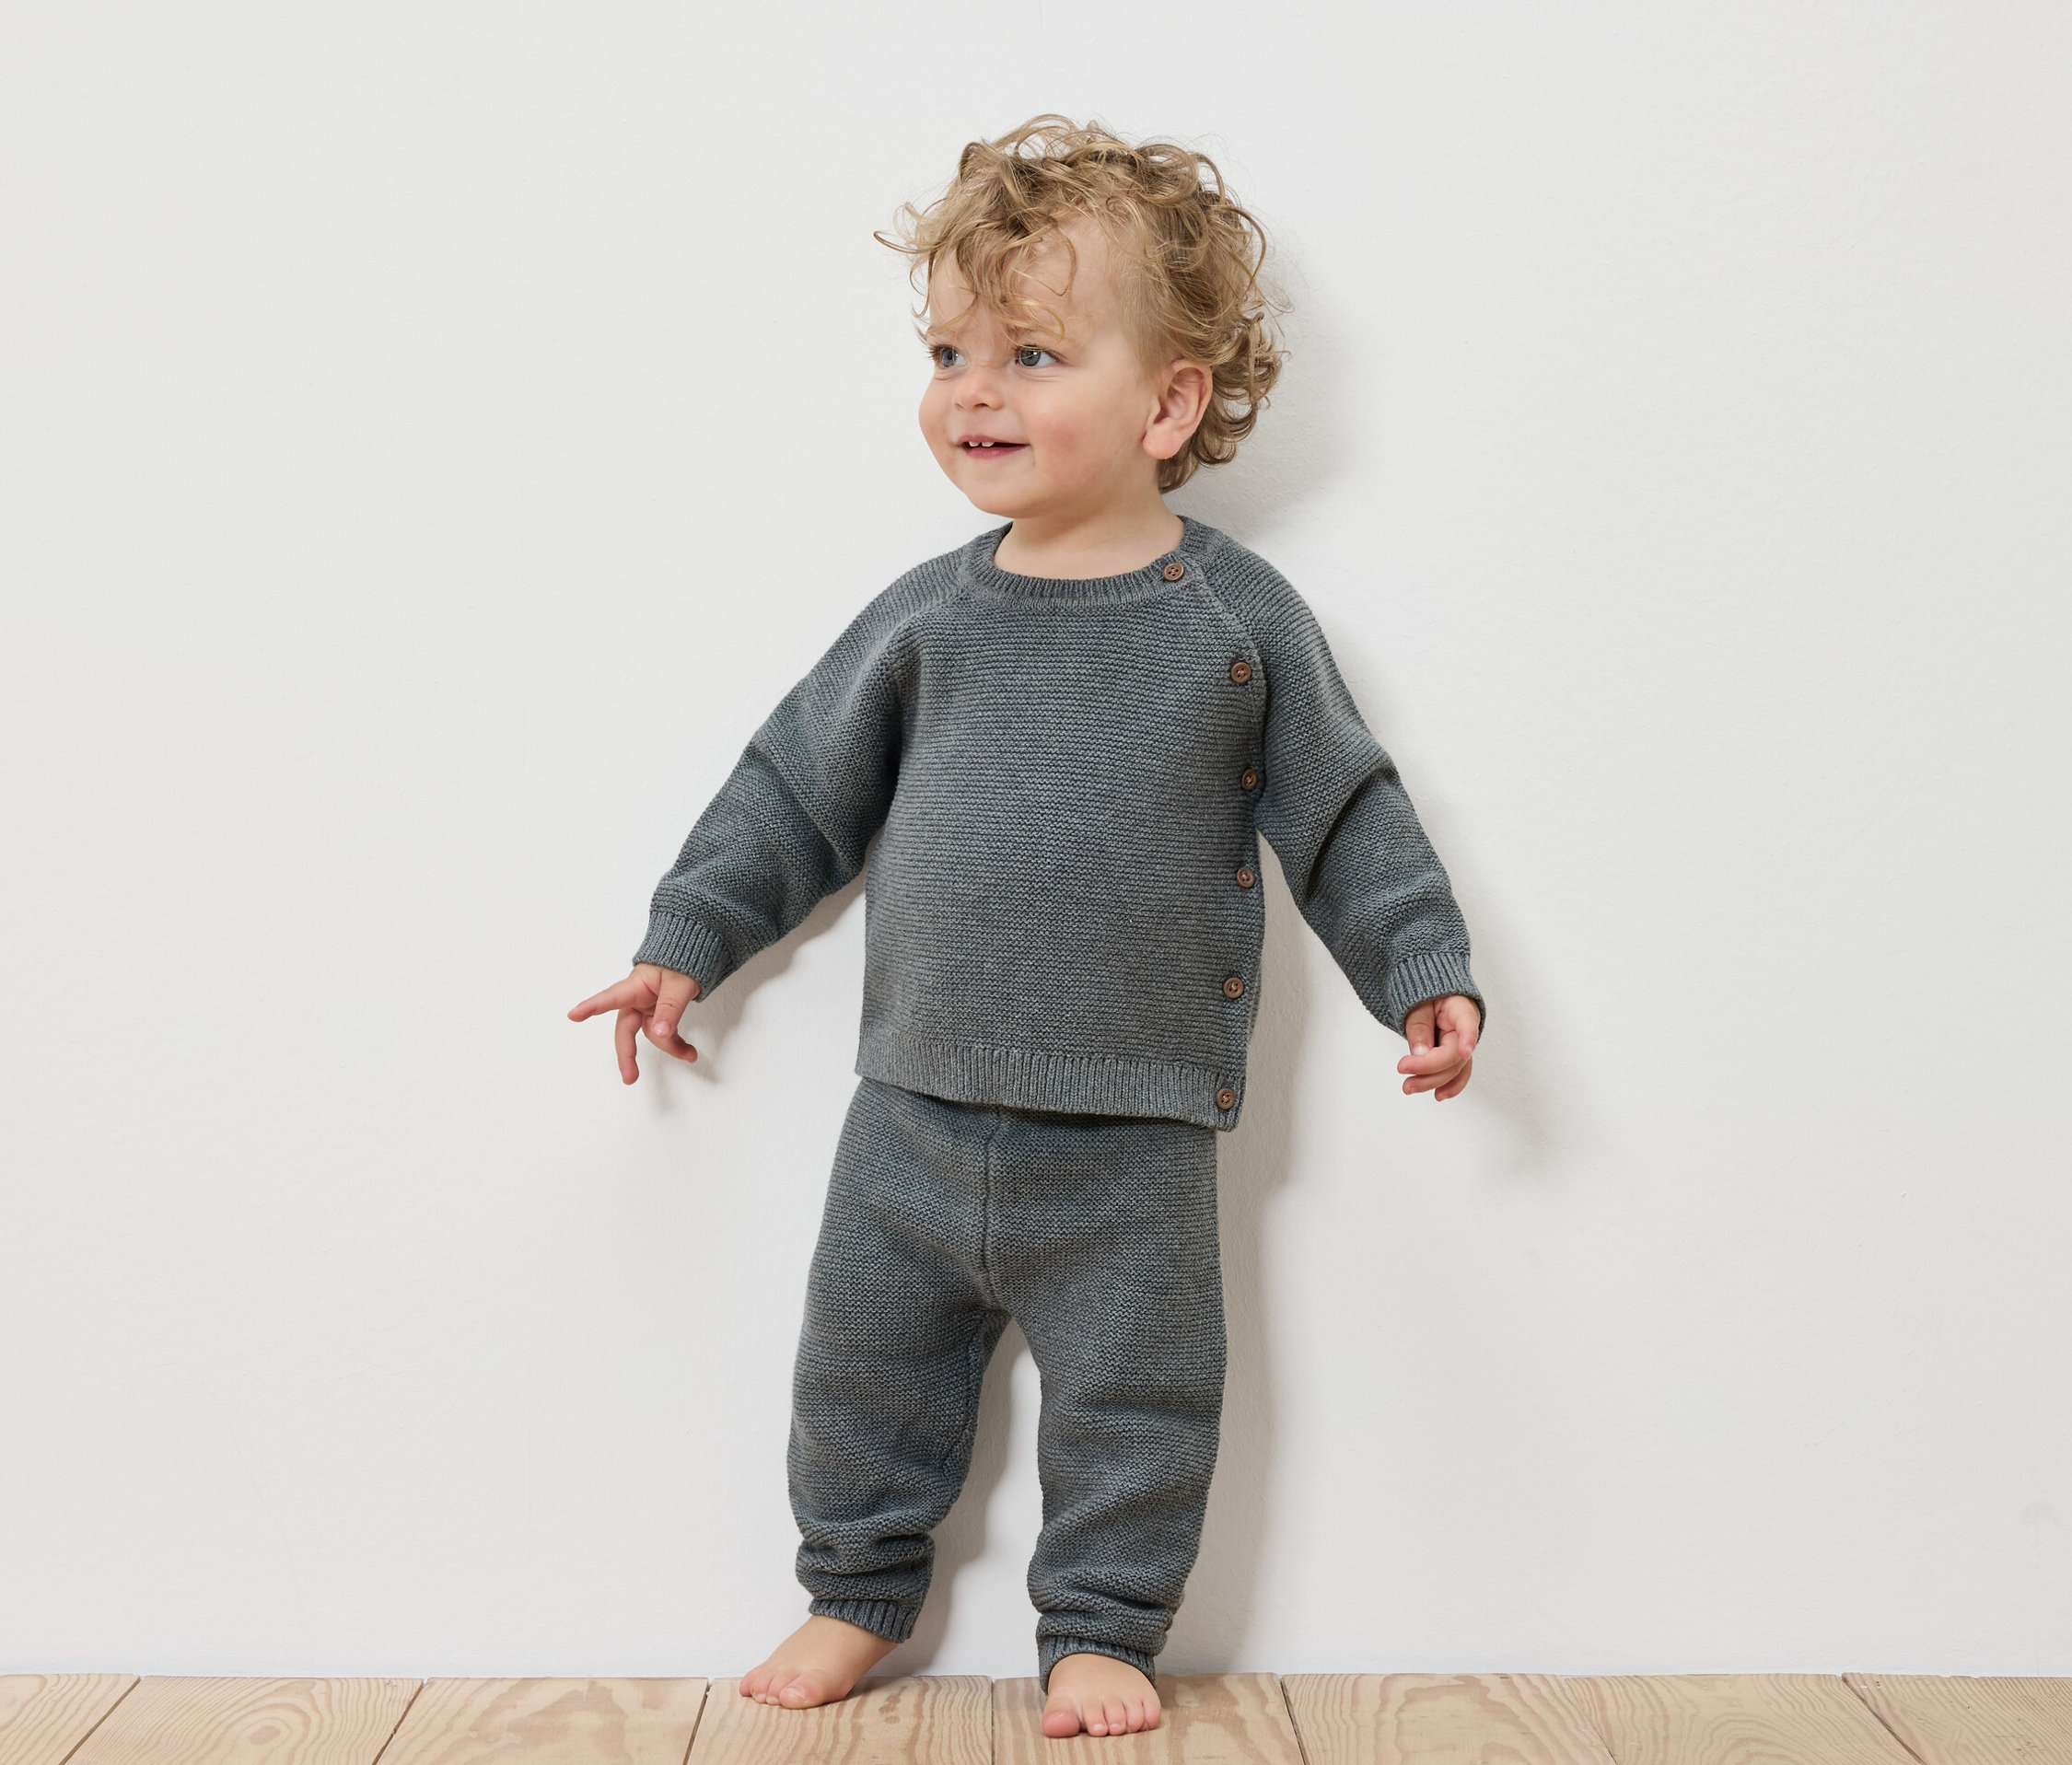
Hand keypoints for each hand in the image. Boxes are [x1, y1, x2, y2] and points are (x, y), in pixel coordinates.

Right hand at [568, 963, 702, 1083]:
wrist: (695, 951)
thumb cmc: (682, 961)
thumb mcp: (680, 983)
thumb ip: (670, 1008)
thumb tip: (660, 1032)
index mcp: (636, 985)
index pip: (610, 997)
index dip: (592, 1007)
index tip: (573, 1014)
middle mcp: (638, 998)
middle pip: (626, 1029)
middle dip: (628, 1054)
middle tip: (629, 1077)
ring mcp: (648, 1007)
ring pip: (651, 1034)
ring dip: (670, 1046)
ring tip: (689, 1054)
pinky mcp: (660, 1012)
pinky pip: (664, 1032)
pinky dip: (677, 1042)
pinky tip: (688, 1051)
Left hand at [1397, 994, 1478, 1100]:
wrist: (1430, 994)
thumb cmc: (1427, 994)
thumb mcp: (1417, 1003)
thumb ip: (1419, 1027)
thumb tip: (1420, 1054)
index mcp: (1461, 1009)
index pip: (1467, 1024)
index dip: (1467, 1038)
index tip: (1464, 1051)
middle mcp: (1466, 1029)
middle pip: (1454, 1054)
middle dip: (1429, 1068)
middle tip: (1402, 1068)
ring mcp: (1463, 1044)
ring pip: (1454, 1068)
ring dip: (1433, 1081)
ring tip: (1409, 1087)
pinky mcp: (1455, 1055)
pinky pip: (1455, 1073)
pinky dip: (1447, 1084)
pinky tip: (1438, 1094)